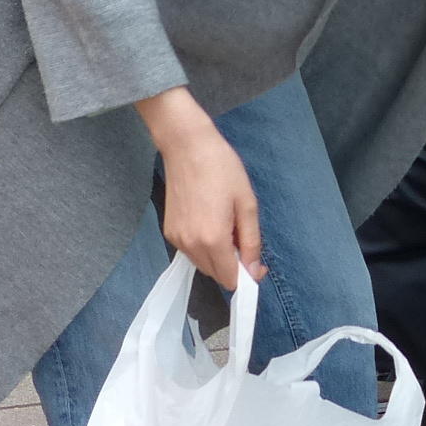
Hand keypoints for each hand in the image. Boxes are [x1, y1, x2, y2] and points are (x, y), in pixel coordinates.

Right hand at [138, 89, 261, 290]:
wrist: (187, 147)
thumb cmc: (223, 170)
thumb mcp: (247, 204)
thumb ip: (251, 242)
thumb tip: (253, 272)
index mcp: (213, 239)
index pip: (230, 279)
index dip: (247, 276)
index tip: (257, 261)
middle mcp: (191, 245)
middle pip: (216, 275)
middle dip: (233, 265)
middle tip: (242, 236)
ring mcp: (176, 239)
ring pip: (203, 264)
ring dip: (218, 256)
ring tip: (225, 224)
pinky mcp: (168, 231)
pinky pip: (191, 251)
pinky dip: (203, 247)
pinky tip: (209, 221)